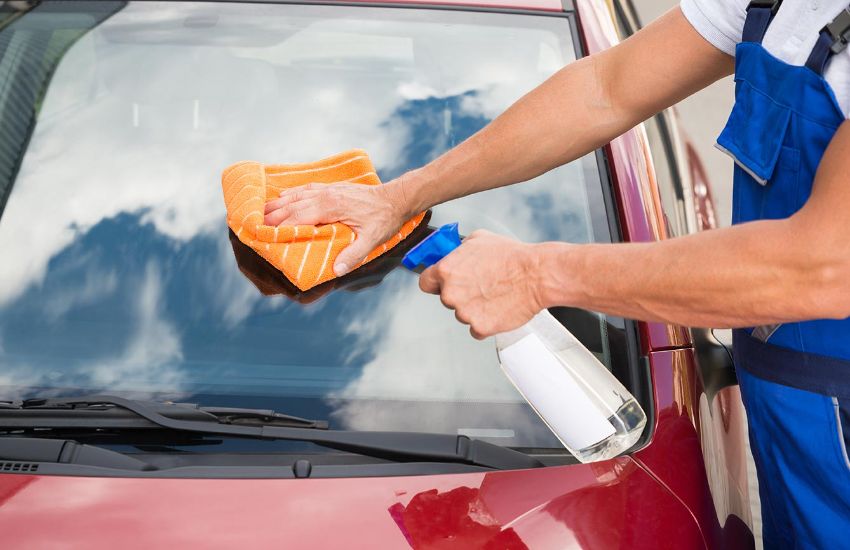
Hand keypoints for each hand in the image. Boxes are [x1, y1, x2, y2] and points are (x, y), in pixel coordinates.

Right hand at [264, 178, 409, 275]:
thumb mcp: (373, 239)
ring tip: (260, 213)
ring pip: (296, 196)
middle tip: (254, 226)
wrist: (395, 198)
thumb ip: (354, 254)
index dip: (281, 227)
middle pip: (292, 205)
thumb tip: (336, 270)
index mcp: (331, 206)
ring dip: (277, 204)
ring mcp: (327, 189)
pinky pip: (305, 189)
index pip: (299, 217)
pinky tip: (282, 198)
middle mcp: (325, 195)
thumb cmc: (384, 219)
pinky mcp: (331, 188)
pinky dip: (291, 194)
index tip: (265, 235)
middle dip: (272, 216)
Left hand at [419, 230, 546, 338]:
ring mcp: (465, 312)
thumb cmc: (511, 256)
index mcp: (446, 270)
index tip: (441, 283)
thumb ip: (459, 250)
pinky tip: (498, 308)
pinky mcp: (480, 327)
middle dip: (460, 294)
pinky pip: (476, 328)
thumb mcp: (478, 239)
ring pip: (462, 314)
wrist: (536, 275)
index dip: (435, 282)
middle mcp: (451, 293)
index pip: (425, 282)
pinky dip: (485, 322)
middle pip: (446, 299)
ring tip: (494, 294)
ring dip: (474, 308)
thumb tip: (454, 254)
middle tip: (480, 285)